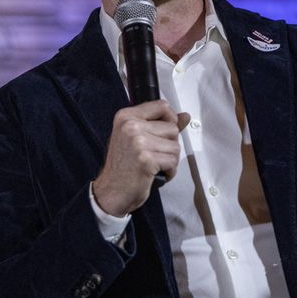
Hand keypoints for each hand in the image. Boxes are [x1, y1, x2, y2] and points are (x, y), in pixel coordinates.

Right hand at [92, 101, 189, 216]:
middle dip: (169, 144)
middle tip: (153, 155)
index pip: (162, 106)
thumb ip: (160, 124)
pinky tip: (155, 174)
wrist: (110, 191)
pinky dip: (169, 171)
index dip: (171, 119)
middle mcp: (130, 126)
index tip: (165, 132)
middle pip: (172, 128)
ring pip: (175, 146)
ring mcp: (138, 142)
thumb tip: (185, 116)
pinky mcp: (146, 159)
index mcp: (126, 116)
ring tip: (154, 165)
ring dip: (169, 160)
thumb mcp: (136, 138)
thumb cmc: (123, 166)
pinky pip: (173, 161)